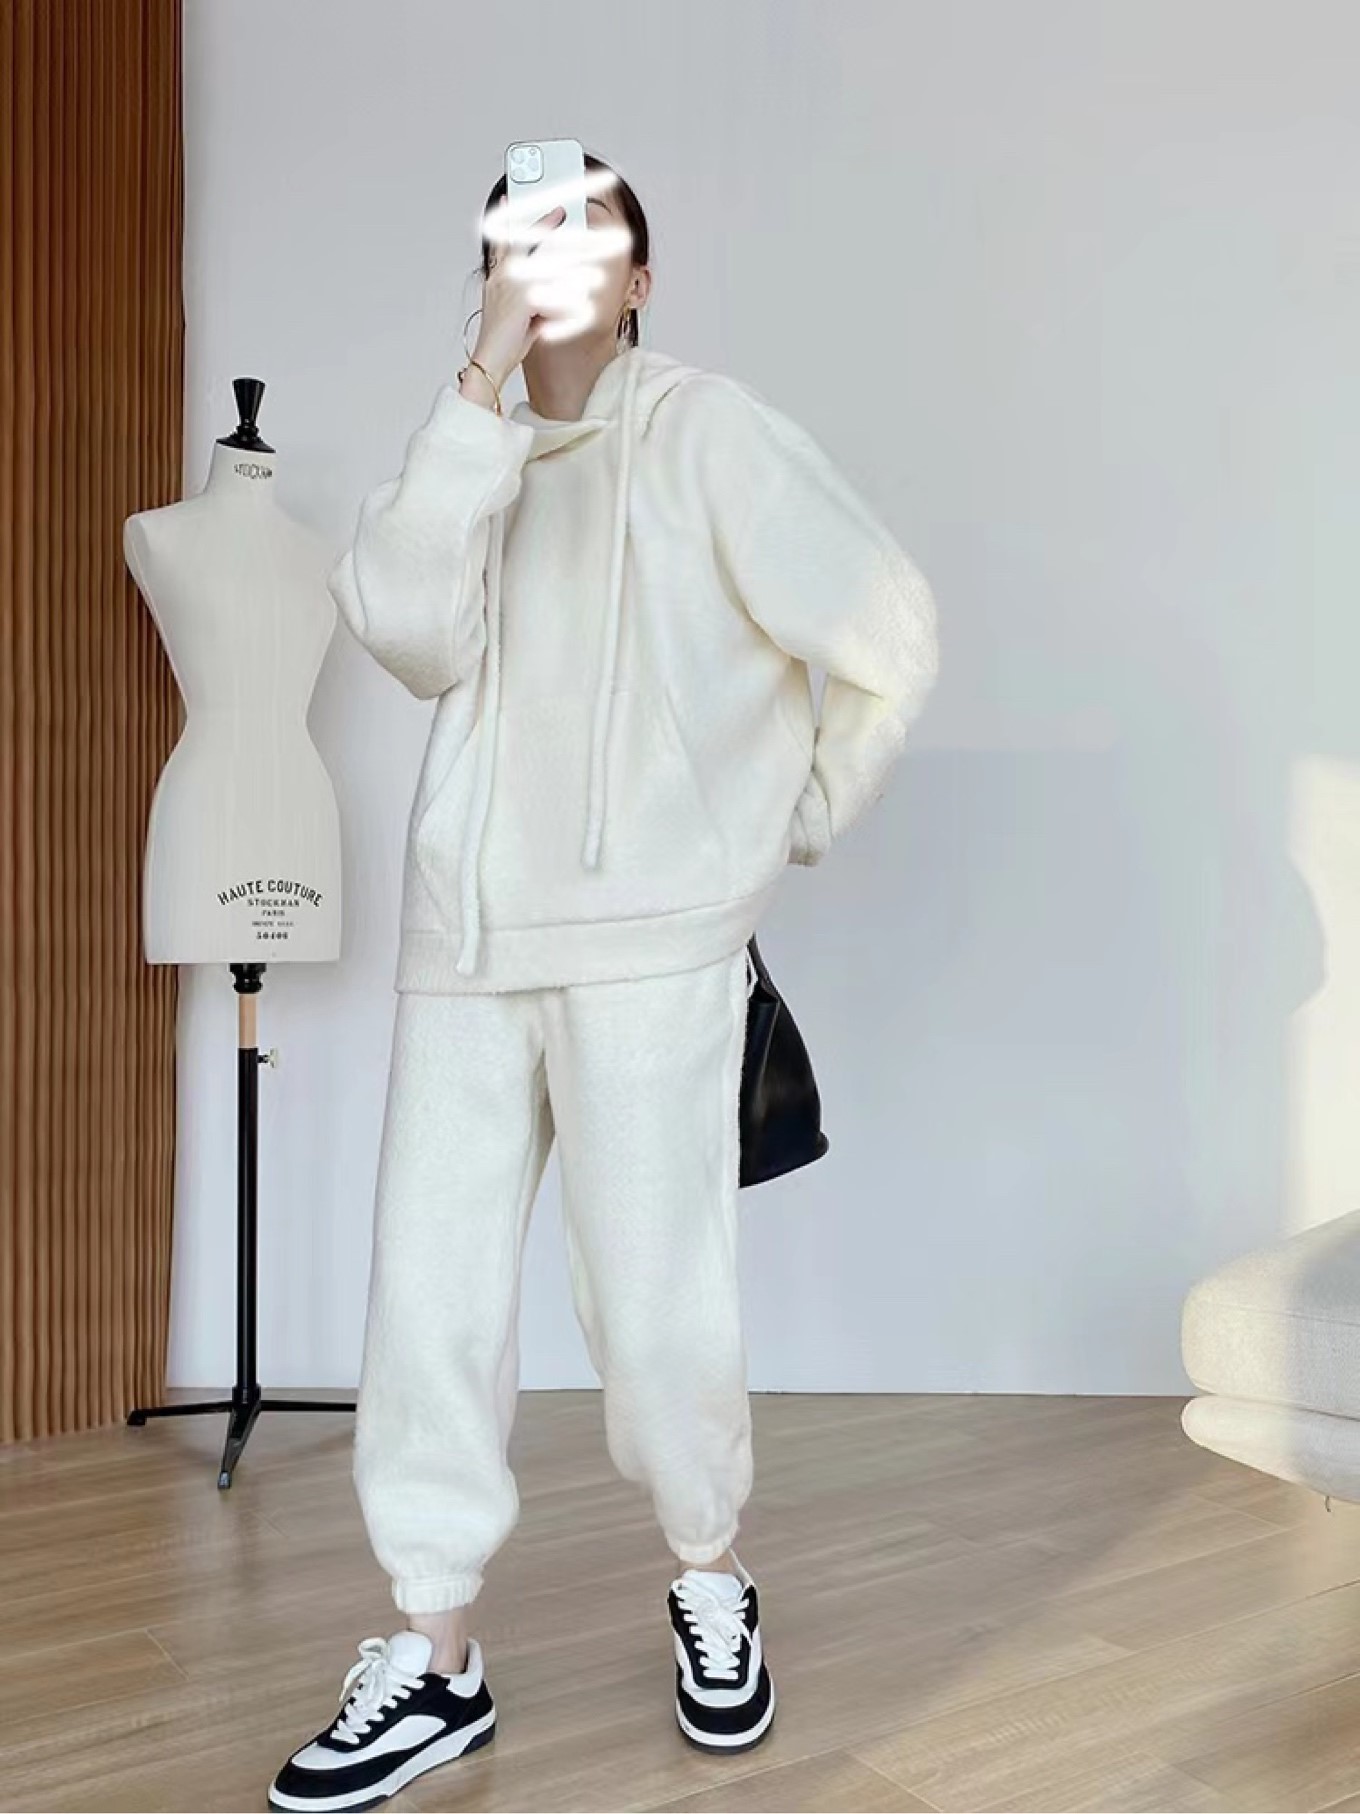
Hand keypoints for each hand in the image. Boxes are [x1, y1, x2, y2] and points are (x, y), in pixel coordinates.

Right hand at [467, 203, 568, 394]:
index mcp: (498, 280)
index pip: (502, 243)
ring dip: (569, 253)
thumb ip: (536, 303)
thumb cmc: (503, 345)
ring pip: (545, 261)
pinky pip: (552, 286)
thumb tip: (554, 300)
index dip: (507, 221)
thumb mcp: (522, 318)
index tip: (508, 200)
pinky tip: (585, 283)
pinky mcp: (524, 297)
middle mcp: (503, 277)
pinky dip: (569, 289)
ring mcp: (512, 285)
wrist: (489, 362)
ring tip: (590, 244)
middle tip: (561, 208)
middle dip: (545, 223)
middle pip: (524, 240)